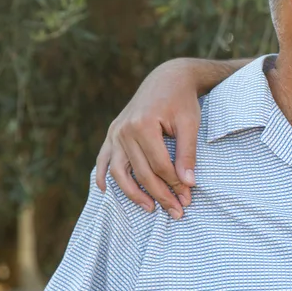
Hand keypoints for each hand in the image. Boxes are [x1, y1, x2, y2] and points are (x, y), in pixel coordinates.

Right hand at [95, 60, 200, 218]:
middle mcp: (124, 130)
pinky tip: (106, 192)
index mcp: (143, 125)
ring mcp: (115, 132)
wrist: (167, 78)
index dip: (175, 184)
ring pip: (119, 171)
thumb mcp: (190, 123)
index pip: (160, 165)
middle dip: (160, 195)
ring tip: (149, 208)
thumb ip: (187, 153)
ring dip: (132, 193)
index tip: (188, 199)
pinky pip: (103, 159)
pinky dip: (102, 176)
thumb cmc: (182, 101)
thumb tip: (188, 183)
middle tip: (176, 211)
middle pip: (141, 172)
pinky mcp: (112, 133)